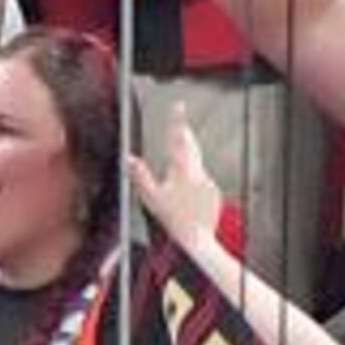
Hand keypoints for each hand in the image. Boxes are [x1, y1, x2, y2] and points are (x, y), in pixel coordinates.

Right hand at [124, 106, 225, 252]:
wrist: (198, 239)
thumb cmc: (174, 220)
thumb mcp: (151, 198)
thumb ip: (140, 176)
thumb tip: (130, 159)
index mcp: (181, 171)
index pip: (178, 139)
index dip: (177, 120)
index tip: (179, 106)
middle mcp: (198, 172)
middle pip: (191, 146)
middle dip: (185, 134)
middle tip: (180, 124)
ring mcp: (208, 182)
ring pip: (196, 163)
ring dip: (187, 159)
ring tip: (178, 161)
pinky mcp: (214, 191)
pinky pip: (202, 179)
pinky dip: (194, 180)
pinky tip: (187, 193)